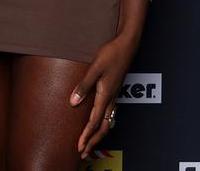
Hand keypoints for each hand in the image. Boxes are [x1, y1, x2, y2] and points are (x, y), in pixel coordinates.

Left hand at [69, 33, 135, 157]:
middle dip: (93, 141)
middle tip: (83, 153)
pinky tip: (99, 124)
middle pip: (103, 127)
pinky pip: (110, 114)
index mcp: (106, 95)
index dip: (86, 136)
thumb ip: (83, 85)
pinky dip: (103, 125)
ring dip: (98, 135)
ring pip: (108, 122)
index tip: (79, 147)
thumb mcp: (94, 68)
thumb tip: (73, 102)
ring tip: (89, 143)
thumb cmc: (110, 54)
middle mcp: (112, 99)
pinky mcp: (115, 92)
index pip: (95, 122)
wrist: (126, 46)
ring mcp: (115, 96)